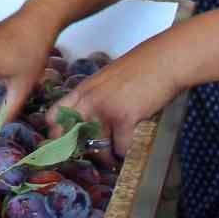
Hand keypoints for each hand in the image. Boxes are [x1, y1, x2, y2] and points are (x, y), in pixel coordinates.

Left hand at [51, 35, 183, 156]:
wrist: (165, 60)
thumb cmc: (141, 68)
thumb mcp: (107, 80)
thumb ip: (95, 98)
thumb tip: (89, 123)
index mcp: (83, 89)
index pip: (53, 116)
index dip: (55, 134)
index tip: (61, 146)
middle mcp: (89, 100)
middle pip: (70, 137)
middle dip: (80, 152)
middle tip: (92, 157)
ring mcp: (105, 110)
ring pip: (98, 148)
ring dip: (107, 156)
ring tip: (115, 155)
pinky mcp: (124, 119)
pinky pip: (120, 148)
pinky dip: (126, 150)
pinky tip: (130, 145)